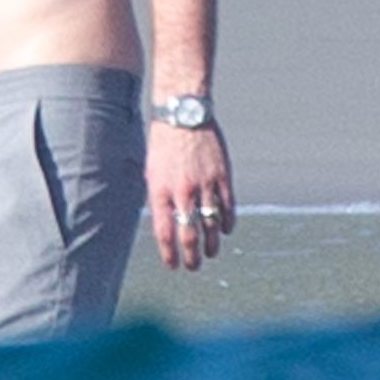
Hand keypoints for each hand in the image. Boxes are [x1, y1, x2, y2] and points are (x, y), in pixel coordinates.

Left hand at [146, 122, 234, 270]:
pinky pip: (227, 207)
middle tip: (193, 266)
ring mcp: (204, 185)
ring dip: (211, 244)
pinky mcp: (222, 176)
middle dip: (191, 256)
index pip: (164, 233)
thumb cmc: (164, 143)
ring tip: (211, 253)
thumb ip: (159, 197)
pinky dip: (227, 222)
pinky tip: (226, 230)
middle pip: (189, 234)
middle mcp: (182, 192)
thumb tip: (166, 223)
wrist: (183, 114)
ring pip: (210, 225)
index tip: (172, 265)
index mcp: (160, 191)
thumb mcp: (152, 171)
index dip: (169, 254)